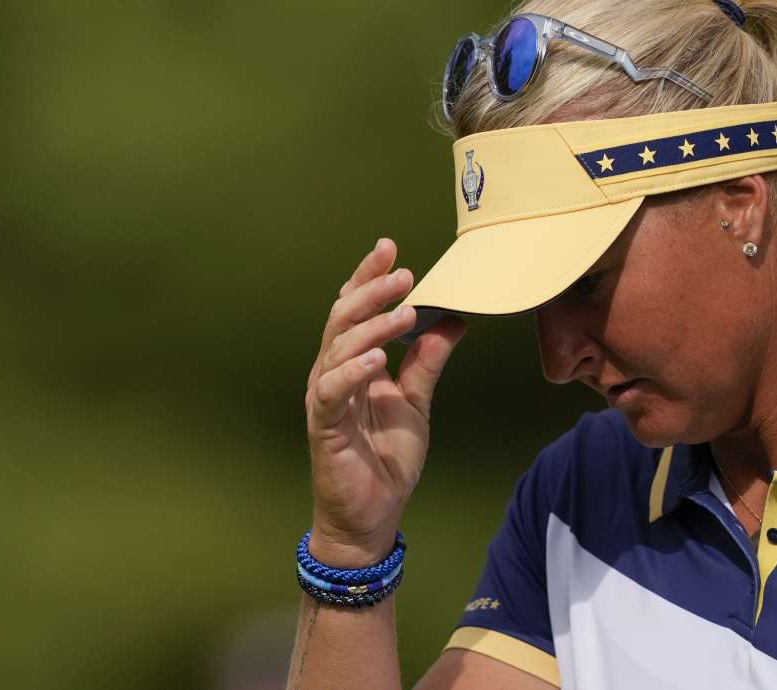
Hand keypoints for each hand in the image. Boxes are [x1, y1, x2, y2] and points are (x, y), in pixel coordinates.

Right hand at [304, 238, 466, 566]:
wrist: (371, 516)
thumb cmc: (385, 459)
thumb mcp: (416, 403)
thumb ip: (427, 363)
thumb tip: (452, 321)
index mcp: (353, 364)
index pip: (355, 310)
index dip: (368, 278)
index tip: (389, 249)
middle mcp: (333, 373)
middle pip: (342, 319)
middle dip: (371, 290)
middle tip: (403, 272)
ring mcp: (326, 399)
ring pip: (337, 348)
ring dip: (371, 326)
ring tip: (404, 311)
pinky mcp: (324, 427)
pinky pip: (332, 391)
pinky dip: (352, 371)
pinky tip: (377, 359)